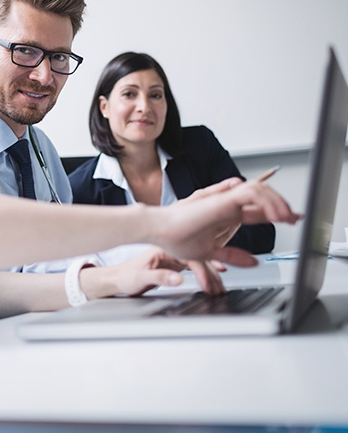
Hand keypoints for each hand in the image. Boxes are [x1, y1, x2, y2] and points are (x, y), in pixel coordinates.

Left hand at [90, 247, 226, 297]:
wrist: (116, 279)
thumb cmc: (125, 278)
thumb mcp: (140, 279)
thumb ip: (159, 278)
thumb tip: (179, 279)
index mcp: (162, 249)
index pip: (190, 257)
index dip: (202, 272)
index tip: (208, 287)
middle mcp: (169, 249)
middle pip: (197, 258)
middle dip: (211, 274)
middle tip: (220, 289)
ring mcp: (172, 255)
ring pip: (198, 261)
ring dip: (211, 274)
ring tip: (220, 287)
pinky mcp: (173, 262)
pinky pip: (194, 265)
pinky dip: (205, 272)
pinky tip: (215, 275)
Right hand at [155, 178, 298, 263]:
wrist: (158, 230)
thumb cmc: (175, 238)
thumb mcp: (210, 252)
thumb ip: (232, 256)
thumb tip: (254, 262)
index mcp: (225, 217)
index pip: (256, 212)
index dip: (276, 214)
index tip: (292, 219)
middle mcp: (227, 206)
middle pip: (261, 200)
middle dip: (281, 207)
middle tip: (295, 217)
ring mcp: (225, 201)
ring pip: (259, 191)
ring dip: (276, 202)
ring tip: (286, 217)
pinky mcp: (222, 198)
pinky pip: (251, 192)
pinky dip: (265, 199)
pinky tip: (273, 213)